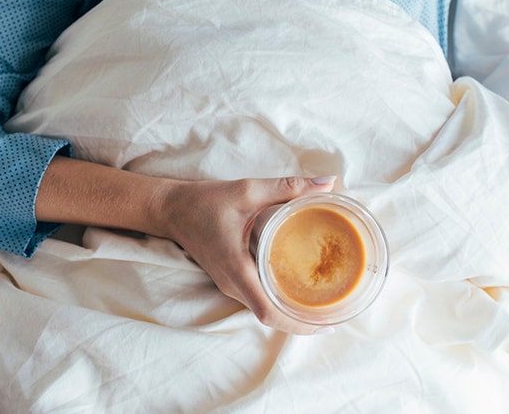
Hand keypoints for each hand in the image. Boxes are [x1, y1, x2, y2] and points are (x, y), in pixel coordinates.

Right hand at [153, 175, 334, 334]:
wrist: (172, 209)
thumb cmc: (206, 201)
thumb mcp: (248, 190)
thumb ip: (289, 187)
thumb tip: (329, 183)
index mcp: (236, 268)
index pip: (268, 312)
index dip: (298, 324)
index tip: (326, 325)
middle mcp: (232, 284)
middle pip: (271, 316)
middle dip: (303, 321)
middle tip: (337, 312)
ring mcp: (229, 285)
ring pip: (264, 310)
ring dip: (291, 313)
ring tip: (324, 304)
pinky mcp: (230, 280)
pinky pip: (257, 299)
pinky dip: (279, 302)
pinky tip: (299, 290)